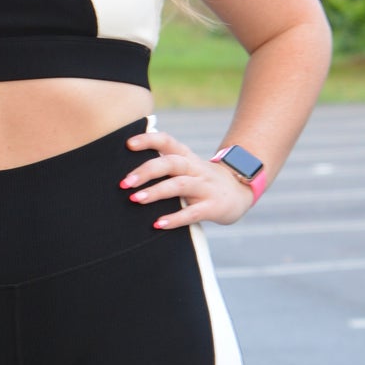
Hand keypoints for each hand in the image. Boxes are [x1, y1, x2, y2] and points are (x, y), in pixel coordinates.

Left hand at [120, 127, 256, 227]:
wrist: (240, 192)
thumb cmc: (202, 181)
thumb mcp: (187, 167)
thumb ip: (164, 165)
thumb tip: (128, 171)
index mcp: (187, 157)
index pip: (168, 141)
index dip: (149, 140)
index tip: (128, 144)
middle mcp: (196, 169)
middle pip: (171, 163)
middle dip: (147, 171)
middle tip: (124, 182)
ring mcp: (206, 187)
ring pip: (180, 185)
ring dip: (156, 192)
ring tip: (135, 199)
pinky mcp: (213, 207)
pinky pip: (193, 213)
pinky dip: (175, 219)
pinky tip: (158, 224)